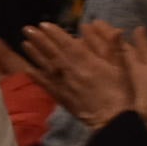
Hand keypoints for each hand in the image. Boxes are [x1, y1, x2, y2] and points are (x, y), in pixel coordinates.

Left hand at [20, 21, 135, 129]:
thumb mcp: (122, 68)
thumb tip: (115, 30)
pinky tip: (27, 69)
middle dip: (40, 39)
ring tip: (24, 43)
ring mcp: (65, 85)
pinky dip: (36, 76)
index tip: (43, 24)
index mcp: (88, 63)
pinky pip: (46, 85)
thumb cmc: (120, 93)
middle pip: (54, 53)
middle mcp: (73, 72)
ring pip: (47, 66)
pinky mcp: (62, 98)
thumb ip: (115, 48)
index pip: (68, 44)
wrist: (114, 121)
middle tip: (27, 28)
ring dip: (35, 54)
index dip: (55, 33)